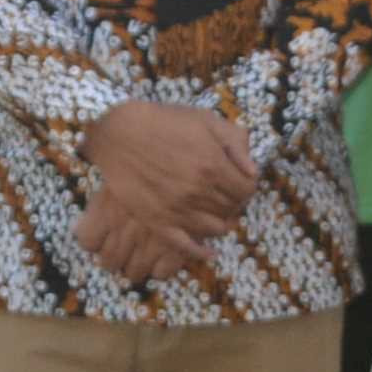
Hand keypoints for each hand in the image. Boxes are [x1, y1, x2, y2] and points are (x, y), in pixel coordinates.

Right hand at [75, 95, 252, 279]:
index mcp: (214, 166)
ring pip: (215, 229)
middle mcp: (199, 192)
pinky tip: (209, 252)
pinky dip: (201, 252)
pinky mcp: (158, 221)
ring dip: (220, 221)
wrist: (119, 133)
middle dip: (233, 201)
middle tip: (223, 193)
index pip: (247, 190)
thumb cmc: (163, 122)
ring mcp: (178, 210)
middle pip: (232, 208)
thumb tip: (253, 171)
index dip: (246, 185)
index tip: (238, 181)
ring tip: (213, 210)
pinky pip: (185, 246)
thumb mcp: (205, 120)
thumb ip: (235, 142)